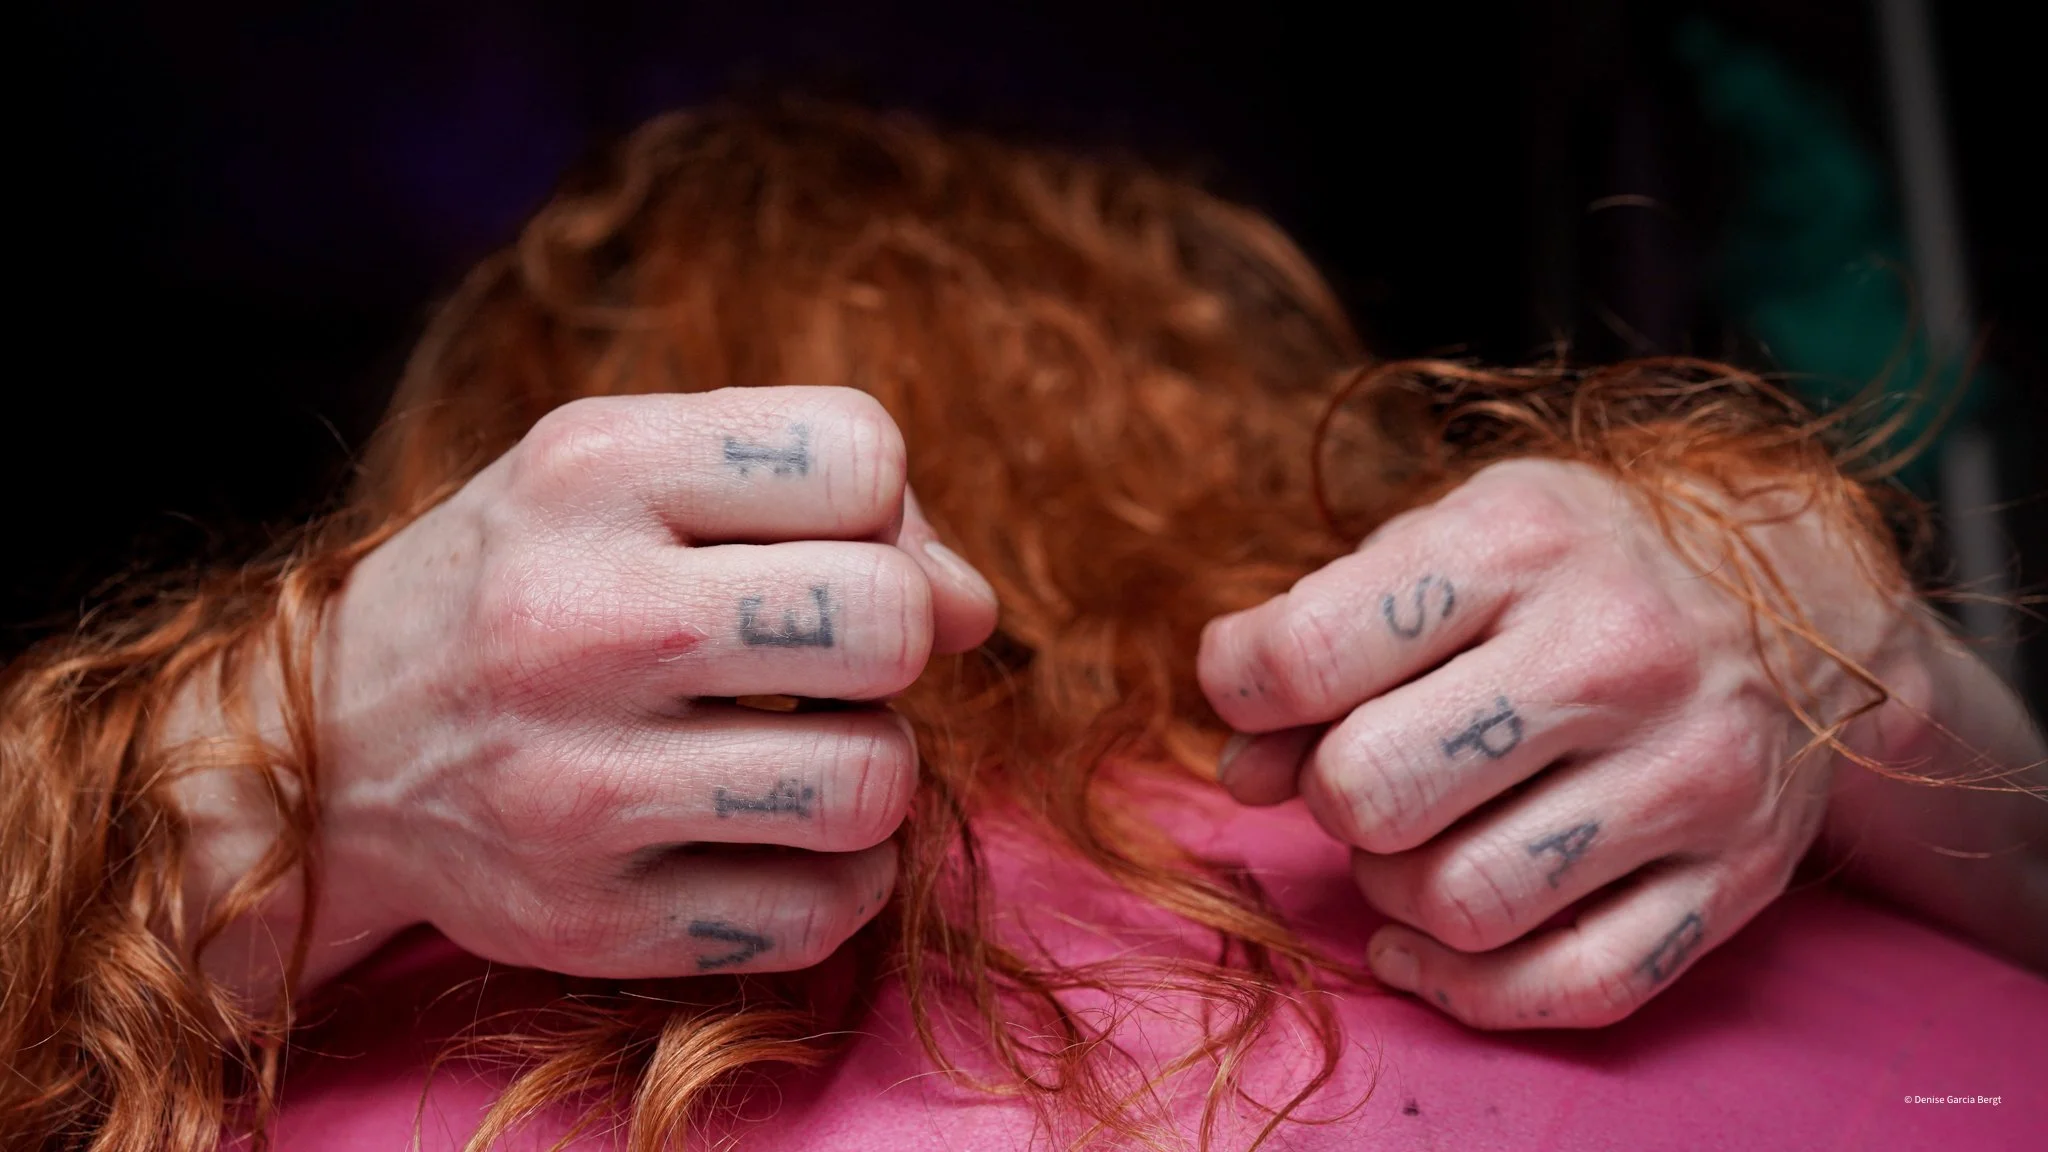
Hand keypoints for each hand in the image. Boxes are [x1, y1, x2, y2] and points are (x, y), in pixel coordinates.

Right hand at [303, 386, 996, 980]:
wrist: (328, 750)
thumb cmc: (525, 585)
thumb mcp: (627, 478)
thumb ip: (812, 500)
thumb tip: (976, 609)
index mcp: (591, 471)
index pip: (861, 454)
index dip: (885, 511)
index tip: (826, 551)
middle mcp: (574, 620)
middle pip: (888, 619)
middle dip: (895, 642)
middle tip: (826, 663)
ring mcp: (576, 786)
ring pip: (876, 780)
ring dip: (876, 767)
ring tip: (804, 750)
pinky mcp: (591, 923)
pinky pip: (828, 910)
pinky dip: (840, 877)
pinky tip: (775, 835)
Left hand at [1198, 458, 1900, 1027]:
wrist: (1805, 594)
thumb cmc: (1580, 565)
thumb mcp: (1450, 541)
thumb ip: (1326, 636)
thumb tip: (1243, 772)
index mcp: (1521, 545)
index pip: (1308, 651)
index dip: (1240, 686)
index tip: (1256, 689)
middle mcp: (1617, 655)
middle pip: (1375, 791)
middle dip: (1331, 794)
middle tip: (1360, 770)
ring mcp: (1687, 776)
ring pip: (1462, 905)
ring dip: (1397, 891)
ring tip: (1415, 840)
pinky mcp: (1735, 879)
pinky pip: (1574, 988)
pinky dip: (1471, 988)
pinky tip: (1429, 940)